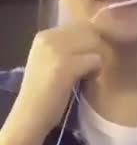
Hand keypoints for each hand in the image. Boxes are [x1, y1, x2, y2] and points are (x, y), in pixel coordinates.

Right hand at [3, 22, 103, 144]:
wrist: (30, 118)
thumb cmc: (45, 91)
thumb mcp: (51, 59)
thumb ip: (69, 44)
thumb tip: (97, 33)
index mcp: (44, 35)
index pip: (81, 25)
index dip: (90, 41)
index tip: (85, 58)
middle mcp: (49, 38)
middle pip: (89, 33)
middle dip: (94, 50)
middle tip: (87, 68)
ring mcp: (56, 50)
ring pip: (95, 44)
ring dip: (95, 61)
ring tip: (85, 75)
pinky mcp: (66, 65)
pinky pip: (96, 60)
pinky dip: (96, 72)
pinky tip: (86, 81)